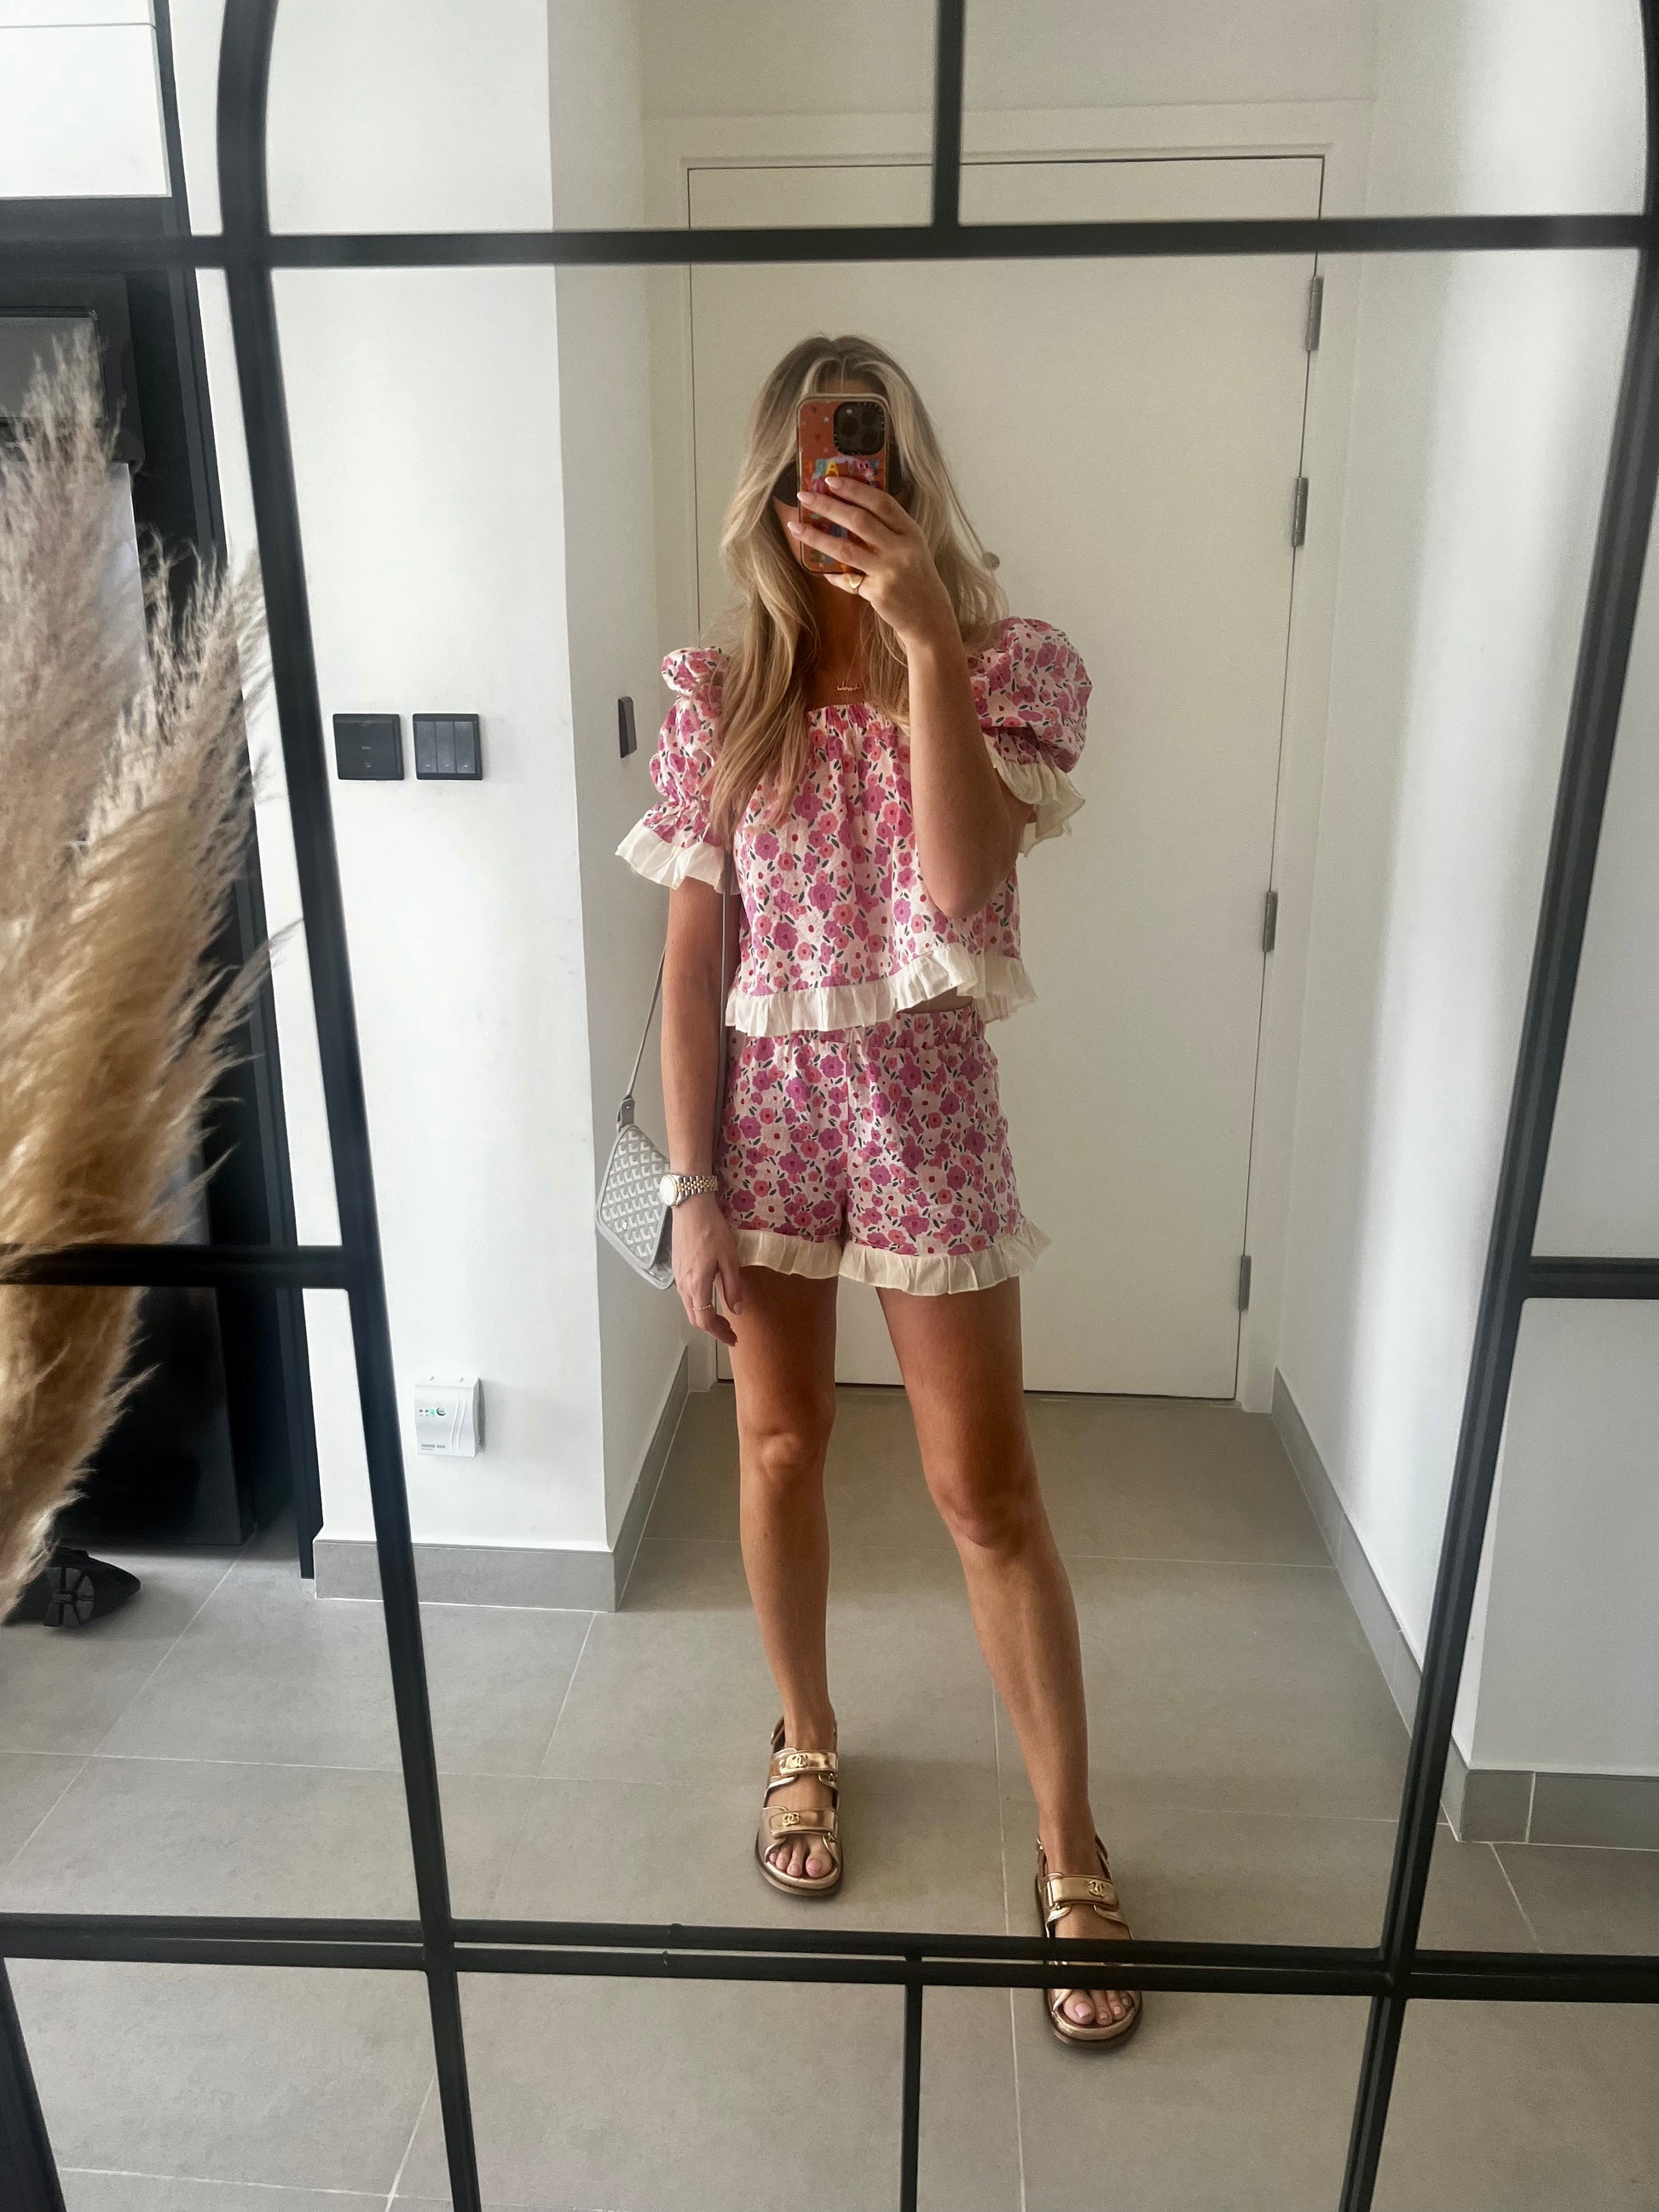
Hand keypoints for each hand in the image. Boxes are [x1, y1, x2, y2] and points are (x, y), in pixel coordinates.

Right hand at [671, 1192, 744, 1346]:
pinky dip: (698, 1305)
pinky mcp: (677, 1268)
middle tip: (730, 1332)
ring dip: (704, 1317)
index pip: (705, 1321)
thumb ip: (732, 1287)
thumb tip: (737, 1310)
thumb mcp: (729, 1258)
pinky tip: (710, 1298)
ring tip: (722, 1317)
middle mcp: (684, 1286)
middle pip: (695, 1318)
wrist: (690, 1207)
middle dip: (713, 1328)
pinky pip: (685, 1295)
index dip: (720, 1333)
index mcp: (697, 1285)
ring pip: (689, 1307)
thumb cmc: (712, 1230)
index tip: (733, 1339)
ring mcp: (678, 1277)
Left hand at [787, 477, 956, 651]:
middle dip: (828, 506)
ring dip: (817, 537)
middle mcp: (901, 548)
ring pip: (845, 549)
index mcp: (910, 532)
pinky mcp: (878, 593)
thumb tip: (849, 509)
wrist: (930, 617)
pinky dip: (834, 576)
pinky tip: (824, 573)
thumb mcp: (911, 547)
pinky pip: (848, 581)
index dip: (855, 489)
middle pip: (859, 520)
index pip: (881, 502)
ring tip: (795, 527)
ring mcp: (889, 571)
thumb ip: (888, 530)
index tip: (830, 480)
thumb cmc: (916, 577)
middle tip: (804, 496)